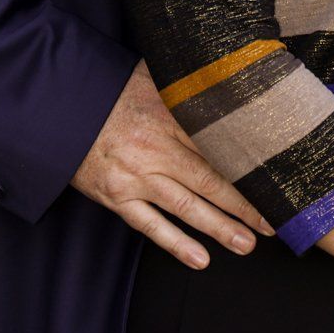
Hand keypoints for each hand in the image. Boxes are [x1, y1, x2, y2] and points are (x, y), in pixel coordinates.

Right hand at [72, 62, 272, 268]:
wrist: (59, 108)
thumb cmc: (108, 90)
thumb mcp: (149, 75)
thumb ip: (185, 82)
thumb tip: (226, 72)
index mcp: (167, 115)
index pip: (216, 146)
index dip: (247, 167)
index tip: (274, 181)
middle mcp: (154, 148)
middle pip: (208, 181)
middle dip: (243, 205)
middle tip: (273, 223)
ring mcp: (135, 176)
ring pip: (185, 207)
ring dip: (218, 228)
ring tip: (246, 245)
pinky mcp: (116, 196)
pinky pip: (150, 225)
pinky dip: (175, 244)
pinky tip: (200, 259)